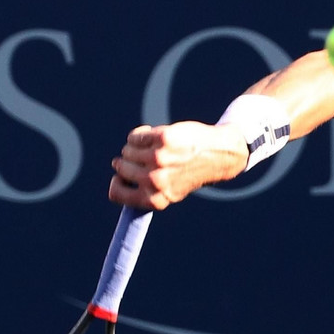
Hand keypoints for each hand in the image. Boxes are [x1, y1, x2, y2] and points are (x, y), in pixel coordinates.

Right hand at [108, 122, 248, 209]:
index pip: (116, 193)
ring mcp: (158, 159)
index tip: (123, 176)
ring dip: (135, 147)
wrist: (217, 155)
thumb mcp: (170, 191)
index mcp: (155, 199)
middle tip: (147, 158)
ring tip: (153, 148)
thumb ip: (146, 191)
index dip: (117, 182)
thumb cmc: (188, 172)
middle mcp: (154, 181)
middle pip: (121, 167)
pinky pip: (134, 136)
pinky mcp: (162, 139)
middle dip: (129, 161)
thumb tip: (118, 182)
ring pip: (127, 150)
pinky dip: (141, 134)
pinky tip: (154, 135)